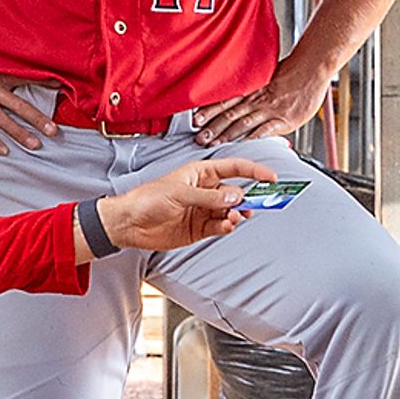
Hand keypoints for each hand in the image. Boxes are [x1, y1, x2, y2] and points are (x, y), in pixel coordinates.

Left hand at [100, 155, 272, 253]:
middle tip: (258, 205)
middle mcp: (205, 191)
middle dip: (248, 199)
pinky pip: (219, 227)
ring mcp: (203, 210)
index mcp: (200, 173)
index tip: (271, 177)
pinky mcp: (199, 229)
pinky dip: (226, 227)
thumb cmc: (147, 199)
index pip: (234, 168)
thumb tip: (235, 197)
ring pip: (230, 212)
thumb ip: (209, 197)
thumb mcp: (180, 194)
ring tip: (234, 219)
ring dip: (236, 215)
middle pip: (235, 193)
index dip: (254, 171)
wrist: (129, 224)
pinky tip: (226, 226)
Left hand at [194, 58, 331, 145]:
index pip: (225, 101)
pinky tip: (242, 145)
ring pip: (242, 124)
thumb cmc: (292, 73)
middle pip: (229, 115)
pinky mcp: (283, 120)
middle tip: (198, 138)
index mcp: (252, 90)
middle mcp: (257, 100)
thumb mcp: (268, 77)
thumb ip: (255, 90)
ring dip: (226, 135)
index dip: (209, 111)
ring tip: (212, 144)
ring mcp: (269, 110)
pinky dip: (252, 138)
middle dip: (212, 128)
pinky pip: (265, 130)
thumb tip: (241, 99)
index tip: (195, 120)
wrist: (312, 68)